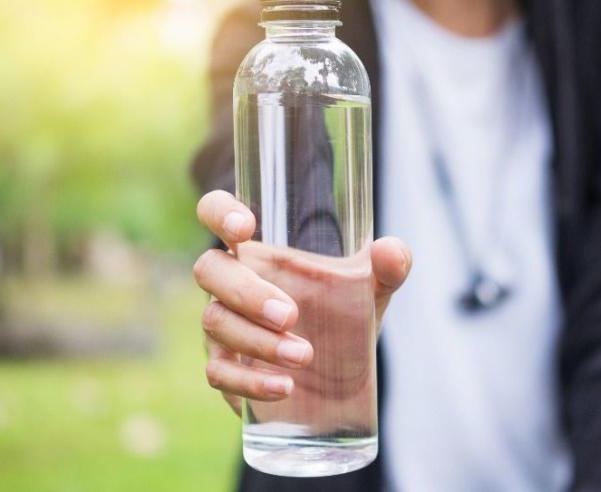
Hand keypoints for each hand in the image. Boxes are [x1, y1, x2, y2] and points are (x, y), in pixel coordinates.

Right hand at [194, 190, 411, 416]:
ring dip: (258, 342)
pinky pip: (219, 373)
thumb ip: (389, 267)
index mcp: (259, 250)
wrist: (341, 377)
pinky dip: (250, 382)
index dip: (219, 212)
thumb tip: (390, 252)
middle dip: (247, 292)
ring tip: (304, 356)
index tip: (244, 228)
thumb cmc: (345, 316)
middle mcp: (231, 282)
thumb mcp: (373, 290)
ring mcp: (222, 325)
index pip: (215, 213)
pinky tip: (285, 387)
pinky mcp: (225, 369)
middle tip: (291, 315)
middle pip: (210, 270)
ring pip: (216, 323)